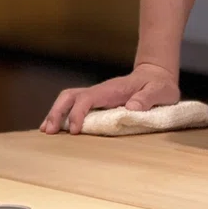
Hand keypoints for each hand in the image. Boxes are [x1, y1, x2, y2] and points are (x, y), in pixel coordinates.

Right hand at [40, 63, 179, 134]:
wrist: (157, 76)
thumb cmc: (159, 85)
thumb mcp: (160, 91)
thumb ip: (148, 98)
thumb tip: (131, 107)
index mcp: (113, 89)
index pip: (88, 98)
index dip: (79, 113)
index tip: (76, 130)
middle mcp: (101, 91)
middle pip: (70, 96)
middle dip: (57, 112)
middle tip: (49, 132)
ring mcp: (97, 95)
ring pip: (68, 99)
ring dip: (56, 113)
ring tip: (47, 132)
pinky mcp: (97, 102)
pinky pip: (74, 106)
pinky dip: (63, 115)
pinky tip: (57, 129)